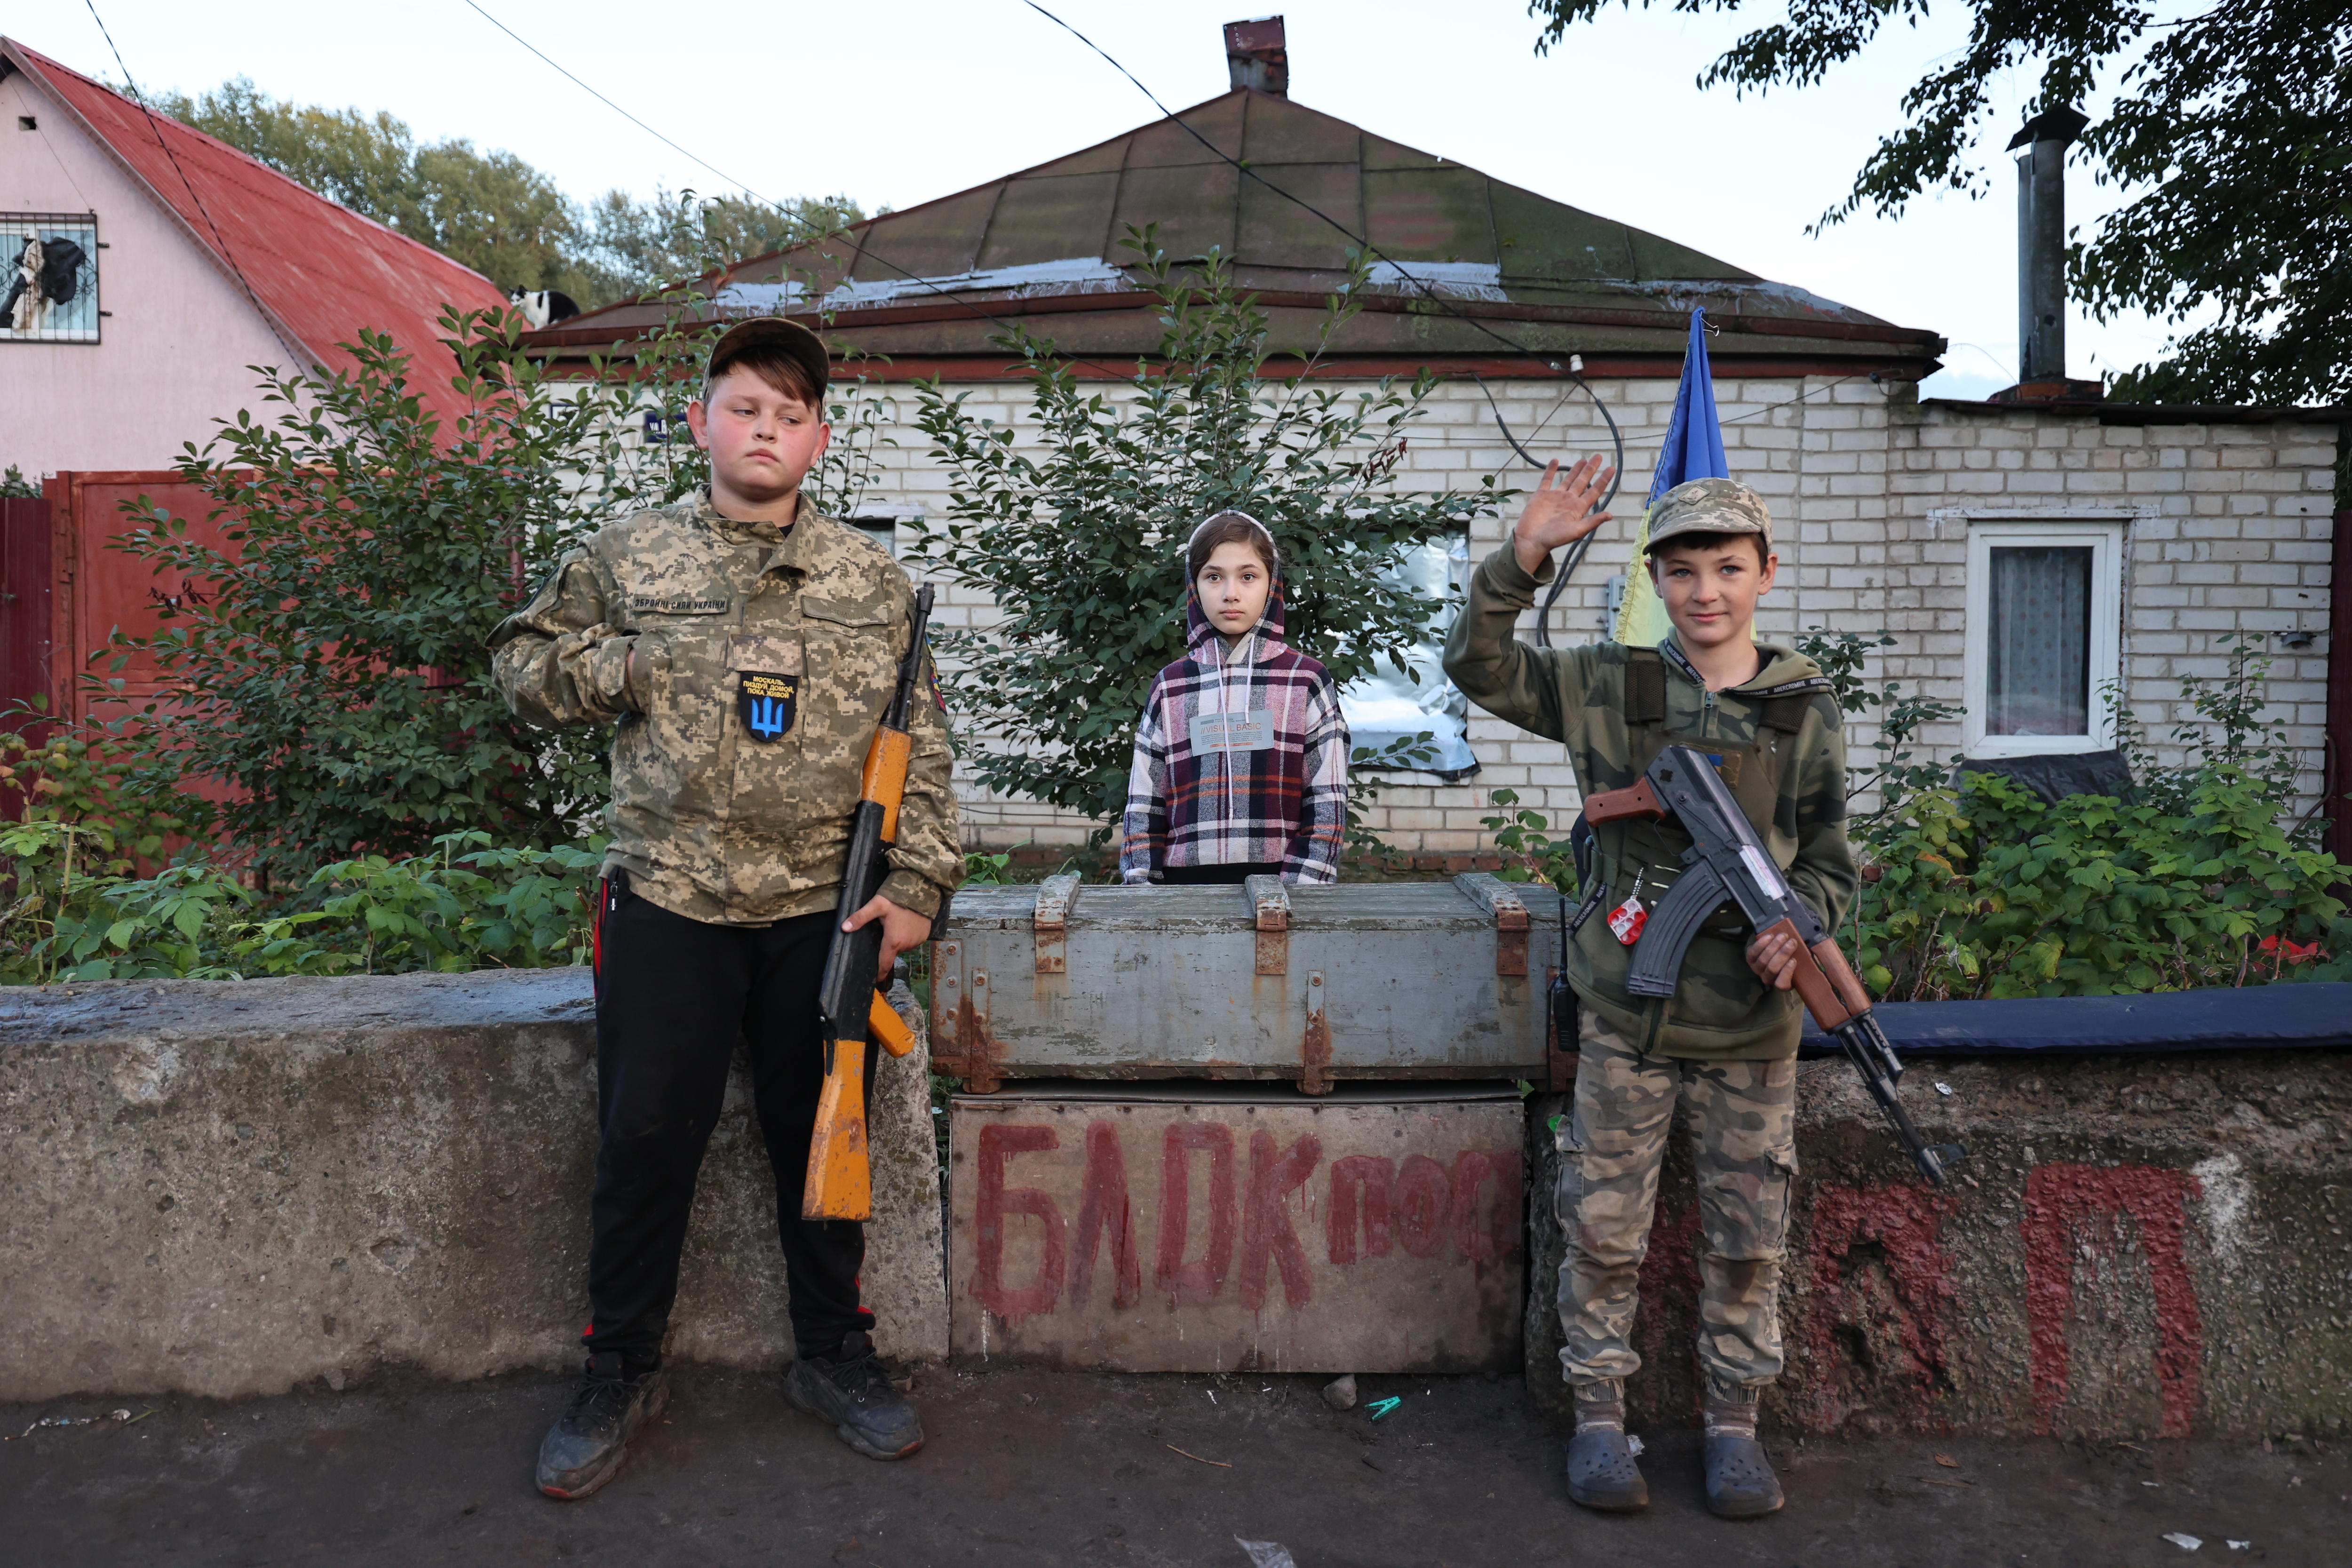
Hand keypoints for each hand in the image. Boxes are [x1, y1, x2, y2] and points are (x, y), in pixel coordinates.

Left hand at [842, 894, 932, 979]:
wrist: (922, 890)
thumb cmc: (898, 898)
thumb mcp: (876, 906)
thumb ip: (860, 918)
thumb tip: (844, 928)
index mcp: (893, 941)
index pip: (884, 964)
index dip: (880, 973)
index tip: (876, 979)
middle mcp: (906, 945)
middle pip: (892, 951)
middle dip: (887, 945)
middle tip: (884, 930)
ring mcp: (917, 941)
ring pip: (903, 945)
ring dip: (898, 940)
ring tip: (896, 925)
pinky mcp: (925, 935)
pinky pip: (913, 940)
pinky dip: (908, 935)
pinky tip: (906, 923)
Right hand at [1511, 455, 1616, 575]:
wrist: (1531, 540)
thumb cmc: (1554, 539)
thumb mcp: (1576, 531)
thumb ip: (1592, 522)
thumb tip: (1610, 515)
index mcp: (1578, 508)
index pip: (1594, 491)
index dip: (1603, 480)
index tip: (1611, 469)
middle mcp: (1568, 500)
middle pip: (1583, 481)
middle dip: (1591, 469)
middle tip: (1599, 456)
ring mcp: (1555, 497)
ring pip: (1568, 479)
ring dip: (1576, 469)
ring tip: (1583, 459)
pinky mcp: (1541, 495)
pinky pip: (1547, 479)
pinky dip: (1551, 470)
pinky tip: (1556, 461)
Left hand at [1746, 927, 1801, 990]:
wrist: (1776, 952)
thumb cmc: (1793, 958)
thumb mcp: (1802, 962)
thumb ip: (1806, 960)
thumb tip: (1815, 951)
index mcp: (1782, 984)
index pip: (1781, 984)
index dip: (1786, 972)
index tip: (1794, 960)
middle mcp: (1768, 978)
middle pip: (1772, 968)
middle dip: (1783, 954)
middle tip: (1792, 942)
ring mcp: (1757, 969)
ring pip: (1763, 960)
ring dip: (1774, 946)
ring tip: (1783, 936)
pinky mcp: (1750, 959)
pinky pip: (1752, 953)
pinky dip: (1761, 944)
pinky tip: (1770, 936)